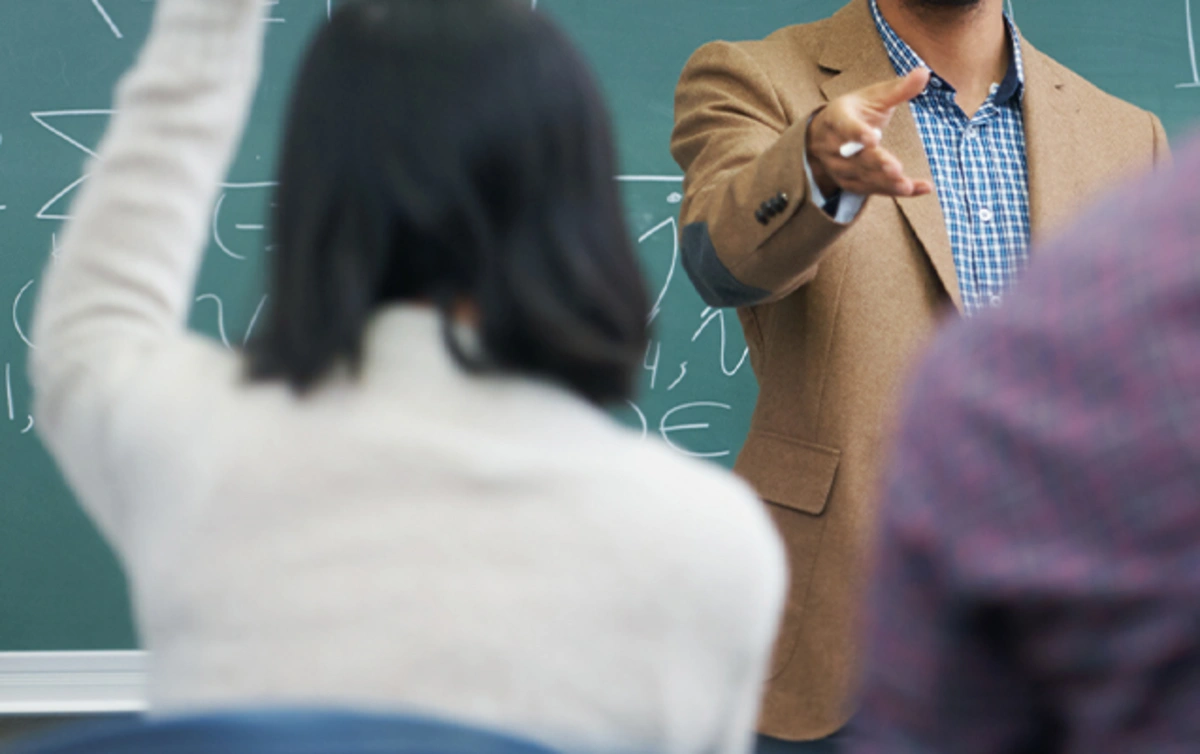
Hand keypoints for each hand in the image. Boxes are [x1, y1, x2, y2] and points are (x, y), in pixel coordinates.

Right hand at [806, 68, 934, 198]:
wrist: (823, 137)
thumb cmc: (855, 112)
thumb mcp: (872, 97)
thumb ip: (898, 90)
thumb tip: (924, 72)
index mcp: (837, 118)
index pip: (846, 126)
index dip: (857, 133)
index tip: (872, 138)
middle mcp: (834, 146)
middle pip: (855, 157)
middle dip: (875, 163)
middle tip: (894, 168)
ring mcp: (841, 168)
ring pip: (863, 177)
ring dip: (885, 183)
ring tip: (907, 186)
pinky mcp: (851, 184)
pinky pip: (874, 190)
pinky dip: (896, 191)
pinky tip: (920, 189)